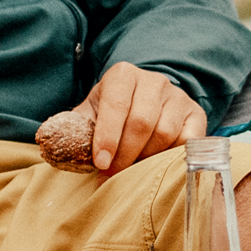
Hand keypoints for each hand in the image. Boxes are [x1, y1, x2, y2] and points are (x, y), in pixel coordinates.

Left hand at [73, 61, 208, 177]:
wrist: (143, 102)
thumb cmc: (110, 114)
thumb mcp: (90, 114)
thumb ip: (74, 128)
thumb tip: (53, 143)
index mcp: (123, 75)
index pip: (116, 105)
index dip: (107, 137)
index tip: (101, 163)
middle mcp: (154, 81)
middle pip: (142, 122)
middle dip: (125, 154)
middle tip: (114, 175)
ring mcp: (178, 96)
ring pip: (166, 133)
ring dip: (147, 159)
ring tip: (133, 170)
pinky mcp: (196, 114)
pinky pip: (188, 141)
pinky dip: (171, 157)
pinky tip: (156, 163)